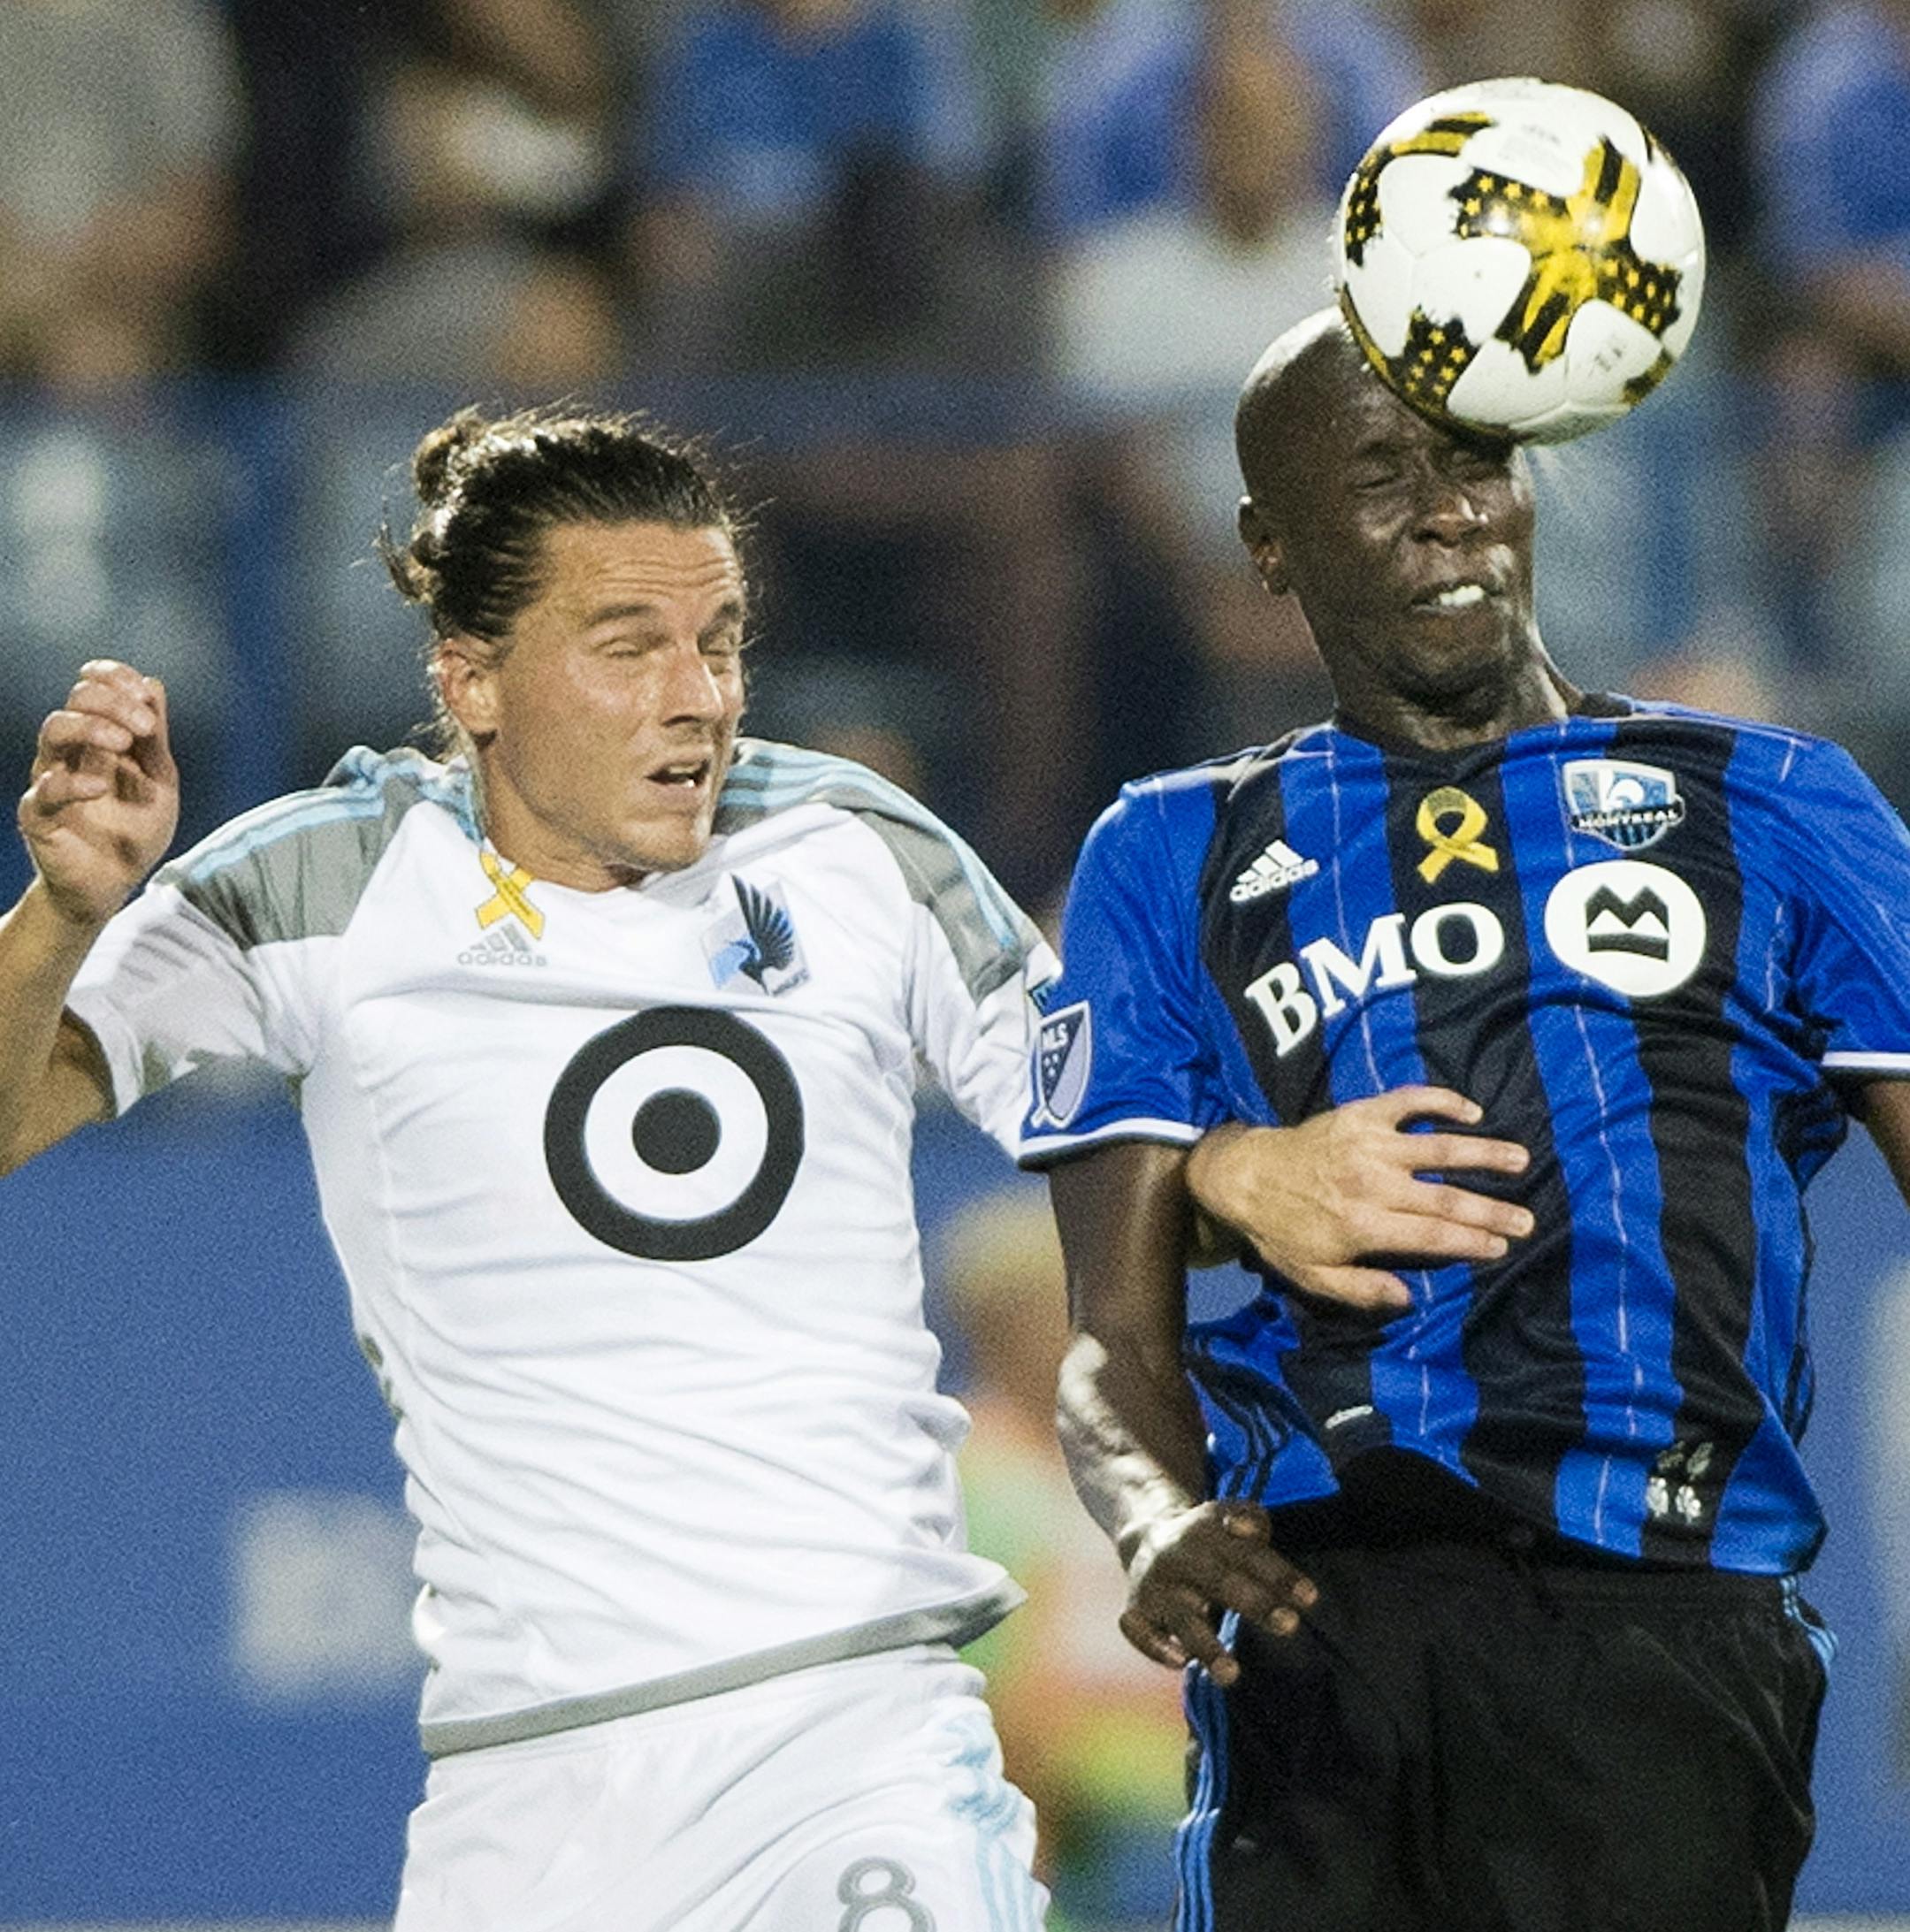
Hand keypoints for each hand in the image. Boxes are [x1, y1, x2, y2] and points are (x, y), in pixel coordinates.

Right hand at [19, 660, 178, 928]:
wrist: (113, 885)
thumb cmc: (134, 831)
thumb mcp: (159, 783)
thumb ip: (155, 740)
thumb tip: (153, 684)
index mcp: (100, 739)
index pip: (93, 687)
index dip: (113, 678)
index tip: (142, 690)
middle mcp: (71, 752)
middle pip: (75, 701)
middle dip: (112, 702)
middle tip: (144, 727)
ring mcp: (51, 779)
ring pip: (53, 731)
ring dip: (90, 727)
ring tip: (123, 742)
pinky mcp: (38, 815)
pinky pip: (43, 791)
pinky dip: (71, 784)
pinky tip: (100, 787)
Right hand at [1119, 1501, 1314, 1684]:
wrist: (1145, 1535)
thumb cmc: (1208, 1538)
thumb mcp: (1229, 1518)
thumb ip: (1251, 1520)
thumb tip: (1244, 1530)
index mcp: (1207, 1531)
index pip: (1248, 1554)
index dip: (1280, 1575)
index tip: (1310, 1597)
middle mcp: (1178, 1557)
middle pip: (1220, 1582)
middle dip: (1255, 1603)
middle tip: (1290, 1624)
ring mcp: (1155, 1586)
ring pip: (1180, 1618)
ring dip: (1206, 1645)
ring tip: (1232, 1674)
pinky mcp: (1136, 1611)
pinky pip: (1139, 1631)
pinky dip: (1155, 1646)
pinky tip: (1180, 1660)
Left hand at [1186, 1088, 1531, 1311]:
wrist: (1244, 1175)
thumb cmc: (1282, 1230)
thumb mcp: (1312, 1275)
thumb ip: (1360, 1291)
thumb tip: (1408, 1300)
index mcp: (1364, 1226)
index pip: (1432, 1237)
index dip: (1471, 1243)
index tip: (1502, 1248)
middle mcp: (1372, 1183)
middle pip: (1446, 1199)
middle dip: (1492, 1211)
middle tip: (1527, 1219)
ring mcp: (1369, 1144)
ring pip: (1438, 1147)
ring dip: (1483, 1153)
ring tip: (1520, 1159)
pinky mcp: (1360, 1114)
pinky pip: (1408, 1101)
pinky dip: (1441, 1101)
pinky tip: (1471, 1111)